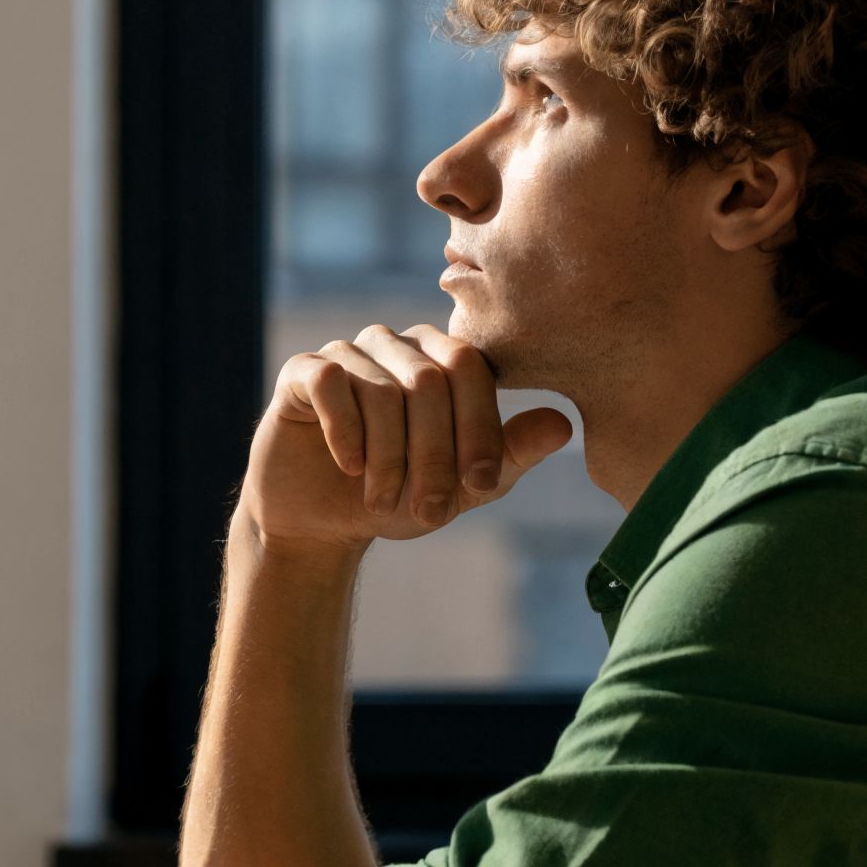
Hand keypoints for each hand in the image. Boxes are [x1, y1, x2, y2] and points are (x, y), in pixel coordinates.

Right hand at [239, 323, 573, 554]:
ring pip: (382, 391)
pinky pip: (331, 384)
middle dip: (435, 454)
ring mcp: (348, 353)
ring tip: (383, 499)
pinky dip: (345, 433)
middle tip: (431, 509)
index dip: (479, 428)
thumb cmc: (399, 496)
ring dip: (389, 457)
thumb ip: (508, 455)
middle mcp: (397, 345)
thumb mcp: (461, 487)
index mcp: (442, 359)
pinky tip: (350, 467)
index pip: (473, 370)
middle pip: (430, 381)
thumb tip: (563, 425)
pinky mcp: (303, 371)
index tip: (481, 484)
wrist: (322, 522)